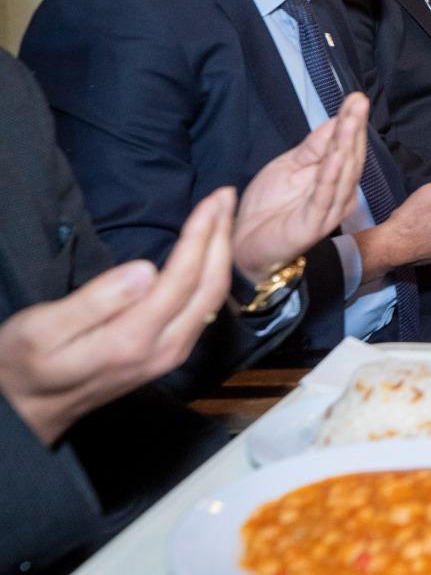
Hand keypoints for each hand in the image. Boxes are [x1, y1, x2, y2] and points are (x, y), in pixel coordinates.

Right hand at [0, 188, 234, 445]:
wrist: (26, 414)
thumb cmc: (24, 365)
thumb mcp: (41, 330)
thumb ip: (95, 301)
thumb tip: (146, 268)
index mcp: (134, 339)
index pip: (183, 278)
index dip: (202, 235)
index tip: (212, 199)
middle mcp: (164, 350)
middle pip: (210, 286)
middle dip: (222, 236)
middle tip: (227, 194)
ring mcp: (171, 355)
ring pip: (213, 298)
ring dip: (223, 252)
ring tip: (225, 214)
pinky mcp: (169, 354)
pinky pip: (205, 309)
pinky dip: (215, 273)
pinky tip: (212, 252)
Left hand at [233, 93, 368, 282]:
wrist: (245, 245)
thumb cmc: (268, 208)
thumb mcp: (288, 166)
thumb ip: (312, 148)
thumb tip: (335, 120)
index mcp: (333, 179)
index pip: (346, 147)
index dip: (350, 122)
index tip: (356, 98)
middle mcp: (338, 194)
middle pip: (349, 157)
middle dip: (353, 128)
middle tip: (359, 102)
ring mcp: (328, 210)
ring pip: (341, 174)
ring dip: (346, 146)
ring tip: (350, 121)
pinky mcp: (312, 225)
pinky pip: (323, 198)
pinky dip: (330, 178)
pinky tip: (334, 159)